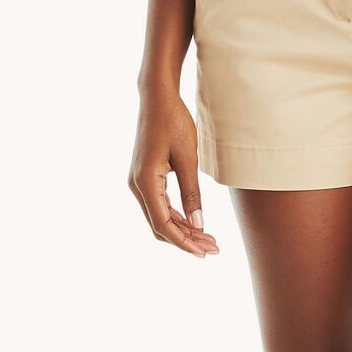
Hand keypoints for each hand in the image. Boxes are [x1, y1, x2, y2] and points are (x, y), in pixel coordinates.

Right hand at [128, 84, 220, 255]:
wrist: (157, 98)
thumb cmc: (174, 122)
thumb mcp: (188, 158)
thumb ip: (192, 193)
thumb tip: (199, 224)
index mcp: (145, 182)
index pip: (163, 224)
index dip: (184, 242)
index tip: (204, 253)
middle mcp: (137, 185)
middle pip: (159, 225)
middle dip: (186, 240)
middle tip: (213, 249)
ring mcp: (139, 182)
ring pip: (159, 217)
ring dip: (183, 230)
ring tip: (209, 239)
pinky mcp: (145, 177)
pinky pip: (159, 205)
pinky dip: (177, 217)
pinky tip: (196, 223)